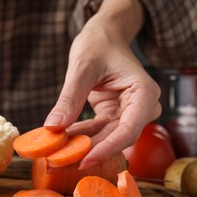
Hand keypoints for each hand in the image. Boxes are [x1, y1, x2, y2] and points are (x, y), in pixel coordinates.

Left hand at [44, 0, 160, 169]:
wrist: (104, 36)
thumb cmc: (98, 43)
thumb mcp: (82, 67)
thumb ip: (69, 98)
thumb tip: (52, 128)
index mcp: (143, 92)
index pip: (129, 129)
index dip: (107, 148)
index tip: (84, 161)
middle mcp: (141, 106)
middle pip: (118, 138)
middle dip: (91, 150)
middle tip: (63, 160)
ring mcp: (129, 111)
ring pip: (107, 138)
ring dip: (83, 144)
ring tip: (57, 150)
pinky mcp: (115, 114)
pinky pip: (98, 131)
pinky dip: (81, 134)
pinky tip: (62, 137)